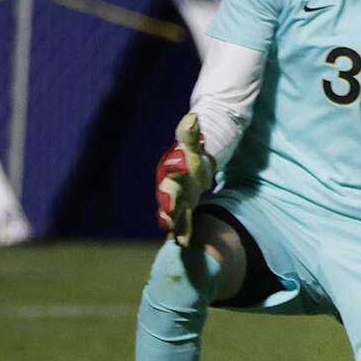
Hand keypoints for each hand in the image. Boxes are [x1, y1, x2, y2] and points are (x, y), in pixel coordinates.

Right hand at [155, 112, 213, 245]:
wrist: (193, 160)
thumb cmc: (193, 152)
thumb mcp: (193, 143)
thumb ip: (191, 133)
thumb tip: (193, 118)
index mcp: (170, 170)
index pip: (168, 180)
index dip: (168, 190)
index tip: (170, 202)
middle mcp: (169, 186)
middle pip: (167, 200)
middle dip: (167, 212)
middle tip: (168, 224)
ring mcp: (175, 198)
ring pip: (173, 213)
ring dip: (174, 225)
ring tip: (177, 239)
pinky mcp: (183, 207)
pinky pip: (181, 220)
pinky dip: (182, 231)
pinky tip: (184, 242)